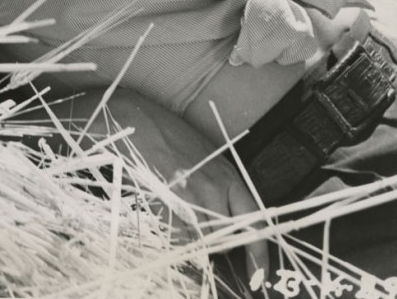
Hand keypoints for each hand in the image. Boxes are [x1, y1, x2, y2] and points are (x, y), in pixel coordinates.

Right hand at [131, 111, 269, 279]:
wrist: (137, 121)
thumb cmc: (170, 135)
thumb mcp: (206, 157)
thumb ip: (221, 187)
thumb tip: (227, 220)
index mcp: (228, 175)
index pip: (254, 220)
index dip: (258, 253)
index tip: (259, 275)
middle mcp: (214, 188)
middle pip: (226, 237)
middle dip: (218, 243)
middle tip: (203, 230)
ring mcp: (191, 195)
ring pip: (203, 240)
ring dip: (196, 239)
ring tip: (183, 218)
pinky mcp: (168, 200)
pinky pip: (181, 235)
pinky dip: (178, 236)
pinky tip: (169, 217)